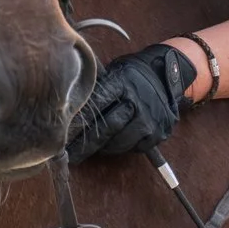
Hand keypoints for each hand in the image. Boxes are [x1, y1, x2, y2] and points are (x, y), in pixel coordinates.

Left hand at [64, 43, 197, 162]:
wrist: (165, 75)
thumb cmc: (131, 75)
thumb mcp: (114, 72)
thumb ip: (96, 89)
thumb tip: (67, 109)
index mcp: (123, 82)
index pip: (97, 104)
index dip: (79, 122)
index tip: (63, 135)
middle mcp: (138, 100)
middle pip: (107, 128)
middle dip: (85, 144)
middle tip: (69, 155)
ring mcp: (150, 119)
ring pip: (120, 142)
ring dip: (102, 148)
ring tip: (89, 150)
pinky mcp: (158, 133)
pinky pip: (134, 147)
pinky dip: (121, 147)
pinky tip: (112, 144)